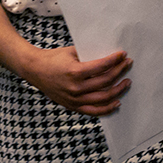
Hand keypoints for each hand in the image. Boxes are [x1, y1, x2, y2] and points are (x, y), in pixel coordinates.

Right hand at [18, 46, 132, 115]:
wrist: (35, 70)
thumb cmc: (53, 58)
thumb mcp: (72, 52)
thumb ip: (89, 55)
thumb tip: (109, 56)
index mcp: (75, 72)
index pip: (102, 67)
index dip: (115, 60)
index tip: (123, 55)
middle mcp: (75, 88)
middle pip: (105, 82)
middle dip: (120, 72)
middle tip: (128, 65)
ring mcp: (74, 99)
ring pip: (103, 98)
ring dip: (118, 90)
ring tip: (126, 83)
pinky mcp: (72, 106)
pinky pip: (94, 111)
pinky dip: (107, 108)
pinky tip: (117, 102)